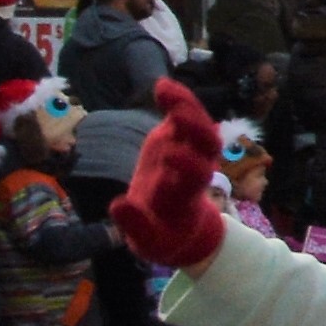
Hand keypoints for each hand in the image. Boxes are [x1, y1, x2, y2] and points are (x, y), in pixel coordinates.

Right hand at [109, 81, 228, 271]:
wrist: (177, 227)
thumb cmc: (162, 236)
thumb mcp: (148, 241)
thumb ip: (135, 224)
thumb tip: (118, 205)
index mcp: (186, 196)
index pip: (194, 179)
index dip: (186, 166)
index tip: (170, 157)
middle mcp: (194, 172)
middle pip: (207, 148)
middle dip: (196, 130)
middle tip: (179, 114)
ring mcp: (190, 155)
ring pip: (199, 129)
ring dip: (187, 107)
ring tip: (164, 88)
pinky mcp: (179, 143)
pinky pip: (184, 119)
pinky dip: (177, 102)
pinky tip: (161, 84)